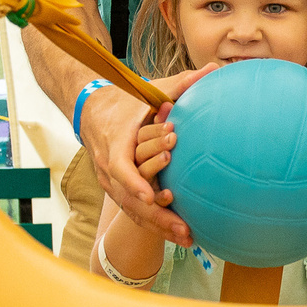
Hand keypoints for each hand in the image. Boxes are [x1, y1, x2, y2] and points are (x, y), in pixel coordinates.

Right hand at [82, 66, 214, 244]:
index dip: (135, 183)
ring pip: (133, 210)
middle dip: (157, 216)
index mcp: (116, 143)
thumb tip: (214, 69)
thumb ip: (181, 83)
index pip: (120, 168)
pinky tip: (178, 236)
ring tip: (187, 237)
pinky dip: (155, 225)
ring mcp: (110, 182)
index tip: (153, 196)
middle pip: (130, 198)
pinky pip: (135, 212)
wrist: (91, 110)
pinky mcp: (117, 190)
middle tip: (184, 228)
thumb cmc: (126, 101)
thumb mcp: (149, 91)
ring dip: (159, 227)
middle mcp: (108, 168)